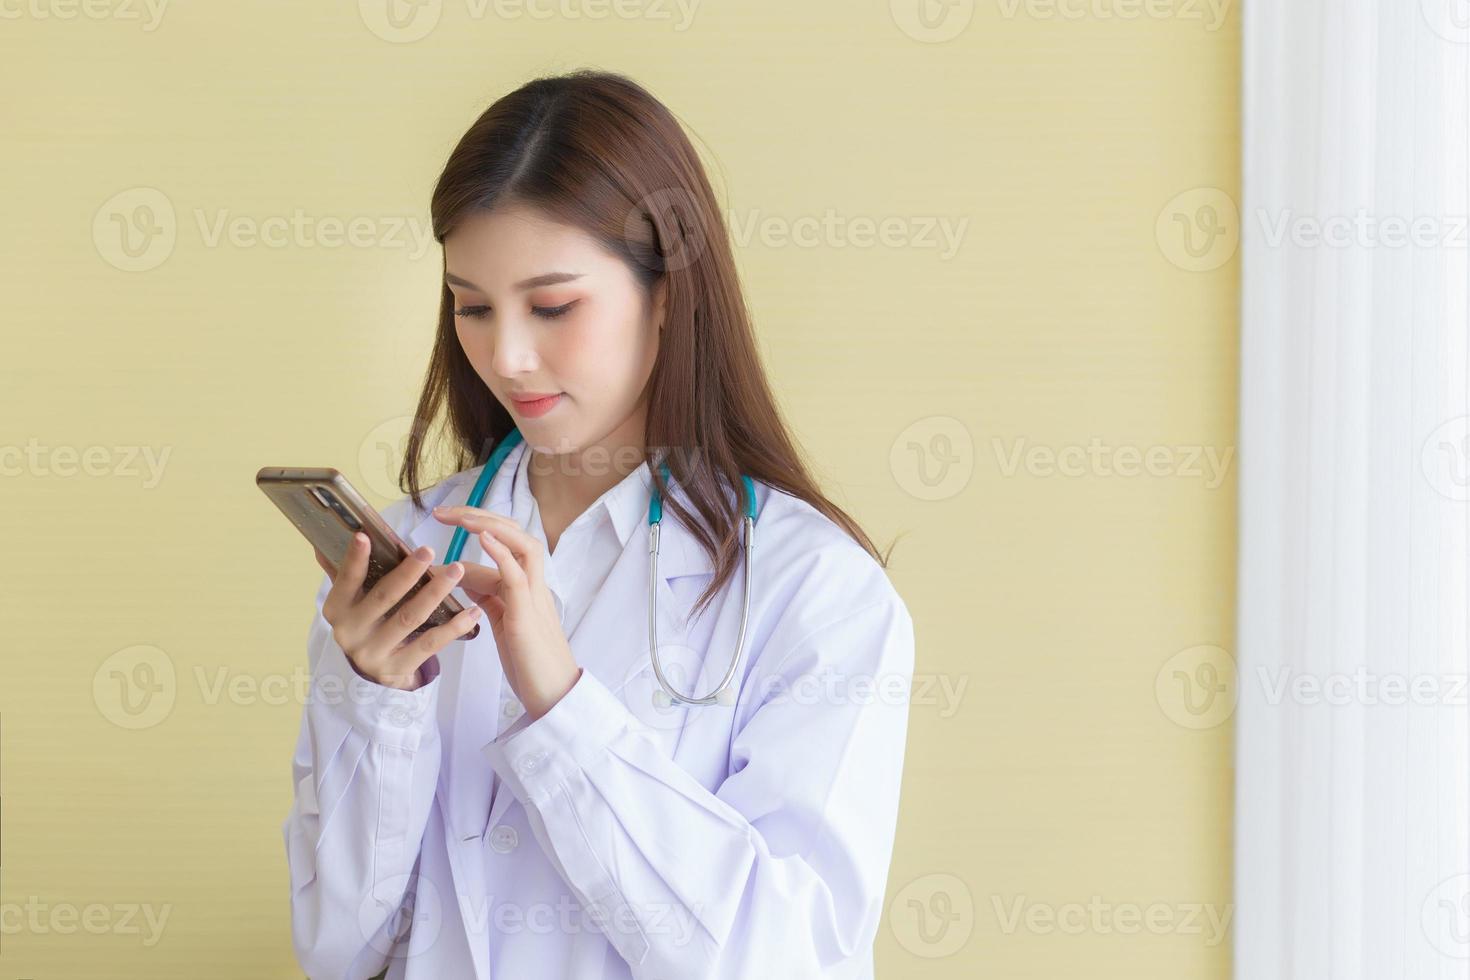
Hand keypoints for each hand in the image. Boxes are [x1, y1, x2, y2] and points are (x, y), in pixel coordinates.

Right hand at [313, 534, 482, 690]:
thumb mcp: (351, 602)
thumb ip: (344, 573)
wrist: (372, 674)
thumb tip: (324, 541)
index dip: (354, 560)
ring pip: (410, 618)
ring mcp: (373, 654)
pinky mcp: (397, 670)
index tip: (365, 536)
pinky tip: (471, 612)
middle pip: (384, 598)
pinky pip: (430, 644)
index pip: (345, 581)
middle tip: (428, 550)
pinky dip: (453, 627)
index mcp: (337, 610)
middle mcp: (350, 633)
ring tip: (457, 571)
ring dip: (435, 593)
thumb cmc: (367, 624)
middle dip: (408, 572)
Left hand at [431, 505, 581, 719]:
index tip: (444, 518)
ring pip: (524, 546)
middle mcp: (534, 585)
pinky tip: (483, 538)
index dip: (475, 526)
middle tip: (444, 511)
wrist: (555, 696)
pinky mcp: (528, 616)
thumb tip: (463, 575)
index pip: (504, 543)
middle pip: (516, 534)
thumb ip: (488, 596)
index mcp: (526, 586)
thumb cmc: (529, 662)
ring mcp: (534, 598)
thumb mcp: (503, 622)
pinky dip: (502, 552)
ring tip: (462, 517)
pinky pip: (518, 576)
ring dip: (492, 527)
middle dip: (480, 516)